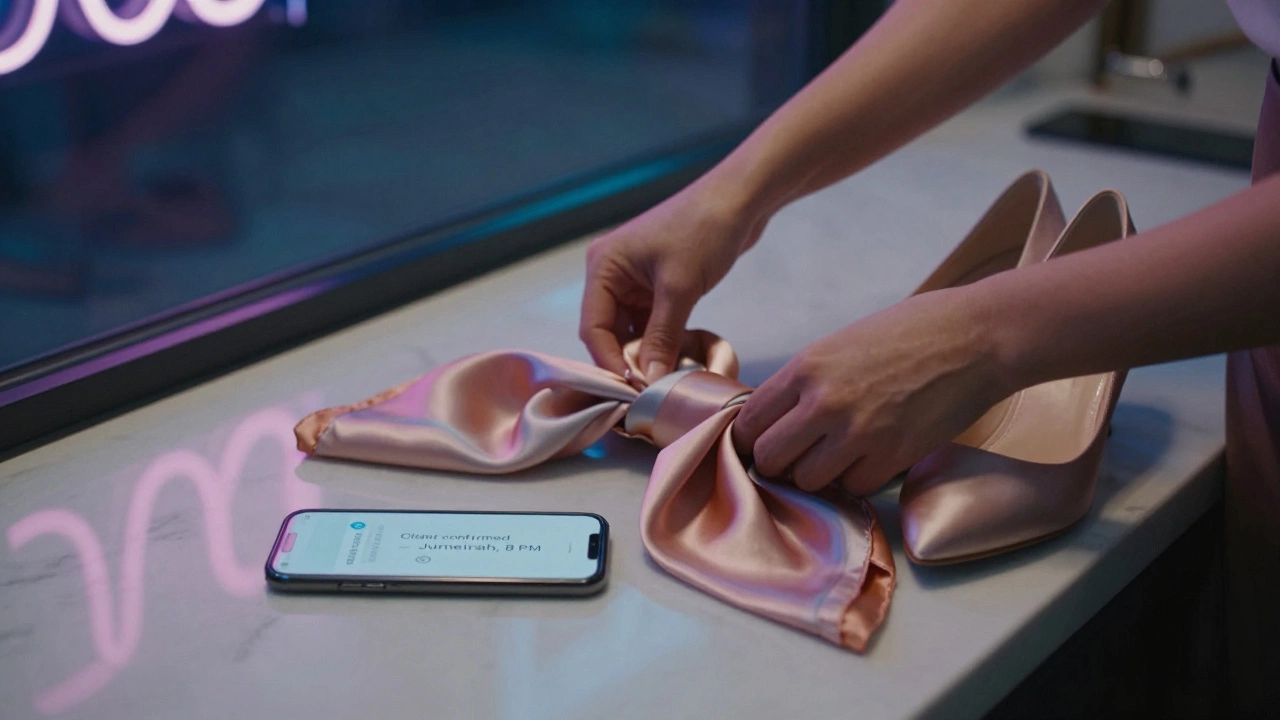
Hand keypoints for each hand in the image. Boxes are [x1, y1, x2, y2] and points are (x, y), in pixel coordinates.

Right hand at [579, 173, 766, 380]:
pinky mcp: (657, 286)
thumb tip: (648, 382)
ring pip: (633, 332)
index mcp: (603, 267)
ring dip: (648, 355)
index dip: (610, 362)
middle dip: (630, 361)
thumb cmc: (704, 230)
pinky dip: (663, 343)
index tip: (631, 392)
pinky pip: (652, 324)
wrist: (741, 199)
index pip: (593, 328)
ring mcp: (635, 280)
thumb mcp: (680, 288)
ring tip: (667, 381)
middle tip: (651, 392)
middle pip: (610, 333)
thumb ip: (662, 337)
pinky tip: (678, 360)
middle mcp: (611, 274)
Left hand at [731, 287, 1012, 495]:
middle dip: (777, 463)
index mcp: (806, 368)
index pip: (749, 422)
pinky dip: (855, 480)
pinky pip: (852, 488)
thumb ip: (804, 383)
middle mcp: (824, 403)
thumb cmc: (909, 333)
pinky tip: (869, 458)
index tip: (762, 442)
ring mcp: (858, 433)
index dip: (750, 438)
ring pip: (807, 481)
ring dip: (817, 475)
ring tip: (837, 456)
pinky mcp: (892, 457)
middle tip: (796, 456)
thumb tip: (775, 420)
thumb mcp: (840, 345)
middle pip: (770, 459)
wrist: (975, 337)